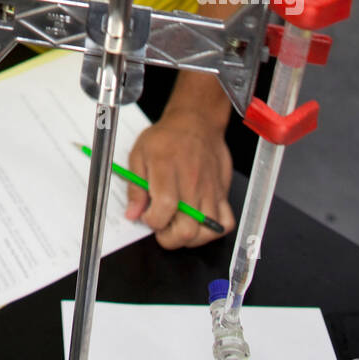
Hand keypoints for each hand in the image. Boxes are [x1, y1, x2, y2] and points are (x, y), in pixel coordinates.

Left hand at [125, 107, 234, 248]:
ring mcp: (209, 189)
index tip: (146, 215)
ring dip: (189, 238)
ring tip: (177, 224)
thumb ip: (135, 186)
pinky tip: (198, 223)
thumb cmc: (167, 137)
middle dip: (168, 237)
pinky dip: (213, 231)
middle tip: (161, 224)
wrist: (196, 122)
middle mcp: (191, 181)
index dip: (152, 220)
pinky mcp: (222, 193)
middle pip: (186, 228)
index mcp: (167, 168)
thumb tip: (132, 213)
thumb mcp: (139, 154)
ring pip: (206, 233)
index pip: (163, 208)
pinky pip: (226, 223)